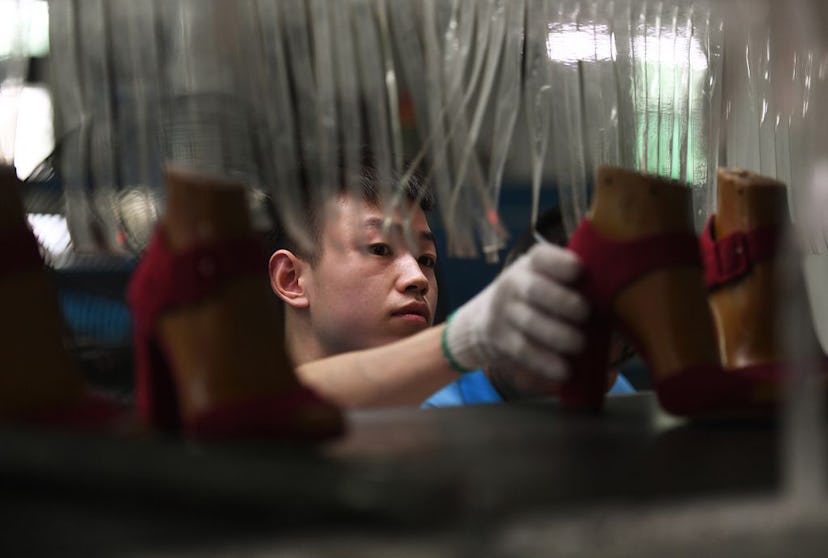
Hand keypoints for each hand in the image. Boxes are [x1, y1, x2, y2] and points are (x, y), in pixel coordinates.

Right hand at [445, 243, 588, 379]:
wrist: (486, 319)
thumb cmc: (538, 298)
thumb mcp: (549, 282)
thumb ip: (582, 290)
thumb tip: (623, 314)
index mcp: (533, 264)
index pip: (542, 256)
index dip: (560, 263)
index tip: (579, 270)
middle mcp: (515, 283)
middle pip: (535, 289)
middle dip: (561, 300)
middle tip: (585, 313)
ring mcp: (504, 312)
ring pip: (529, 322)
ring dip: (556, 335)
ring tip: (579, 345)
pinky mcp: (500, 340)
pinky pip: (522, 350)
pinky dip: (543, 362)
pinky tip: (562, 371)